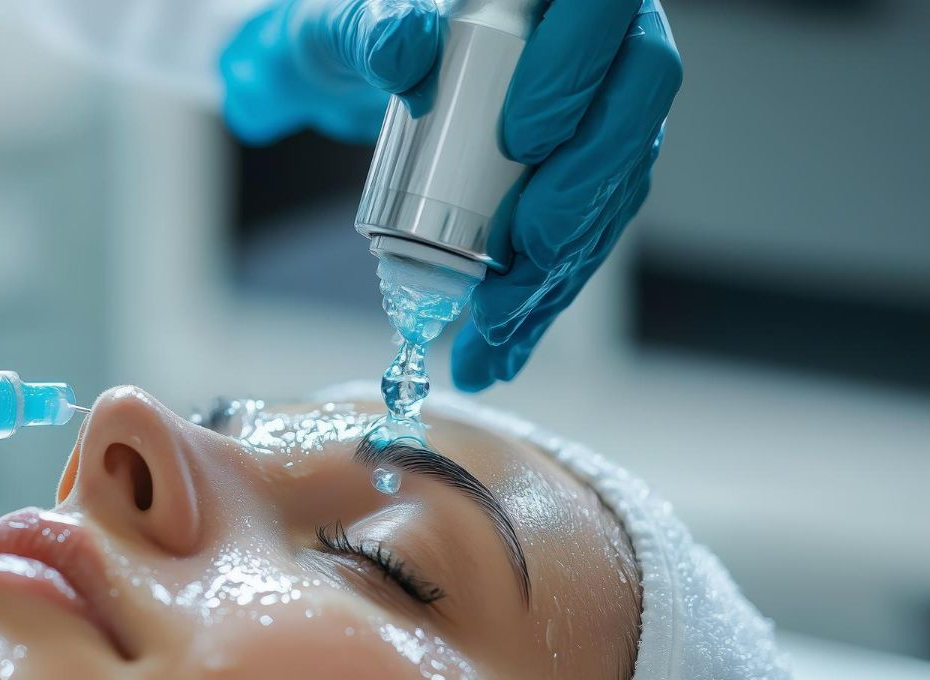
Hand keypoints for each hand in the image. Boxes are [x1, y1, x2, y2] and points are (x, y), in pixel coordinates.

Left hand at [219, 0, 681, 390]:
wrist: (363, 74)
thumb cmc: (365, 36)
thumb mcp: (351, 26)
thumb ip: (374, 31)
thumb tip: (405, 54)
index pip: (605, 10)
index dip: (577, 77)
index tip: (522, 139)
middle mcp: (603, 44)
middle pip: (628, 122)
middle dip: (579, 205)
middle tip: (523, 258)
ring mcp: (599, 115)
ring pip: (610, 196)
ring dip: (558, 275)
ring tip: (497, 335)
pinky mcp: (581, 176)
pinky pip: (580, 239)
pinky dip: (540, 299)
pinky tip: (505, 346)